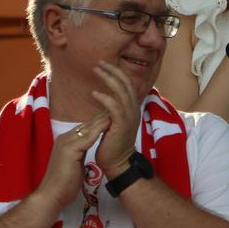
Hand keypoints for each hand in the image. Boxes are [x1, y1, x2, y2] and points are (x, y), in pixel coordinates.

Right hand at [35, 111, 109, 209]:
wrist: (52, 195)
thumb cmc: (63, 185)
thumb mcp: (74, 165)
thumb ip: (79, 154)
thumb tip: (86, 150)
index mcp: (65, 142)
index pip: (83, 129)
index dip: (97, 124)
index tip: (110, 118)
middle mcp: (64, 139)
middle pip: (86, 126)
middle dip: (101, 118)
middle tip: (116, 109)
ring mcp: (66, 143)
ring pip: (87, 128)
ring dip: (102, 120)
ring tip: (115, 111)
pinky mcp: (70, 149)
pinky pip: (88, 137)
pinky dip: (99, 129)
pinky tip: (109, 123)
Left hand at [92, 61, 142, 178]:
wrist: (117, 164)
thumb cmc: (112, 144)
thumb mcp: (113, 122)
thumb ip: (112, 110)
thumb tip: (105, 97)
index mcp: (131, 108)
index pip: (127, 84)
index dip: (117, 73)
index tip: (104, 65)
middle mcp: (133, 110)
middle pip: (126, 83)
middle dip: (112, 71)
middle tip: (99, 63)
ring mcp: (129, 117)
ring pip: (121, 91)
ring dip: (108, 79)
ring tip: (96, 71)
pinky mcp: (122, 125)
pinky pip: (115, 107)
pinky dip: (105, 98)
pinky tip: (94, 93)